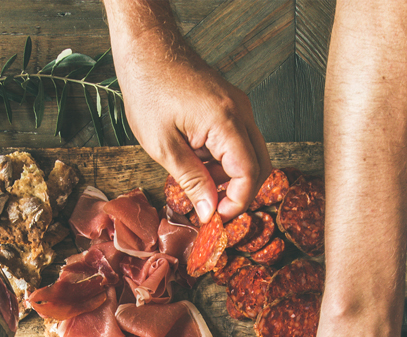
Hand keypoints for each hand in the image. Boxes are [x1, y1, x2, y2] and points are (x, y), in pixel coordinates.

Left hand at [112, 34, 269, 222]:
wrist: (147, 48)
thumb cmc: (148, 89)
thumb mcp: (163, 146)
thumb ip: (191, 181)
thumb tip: (209, 212)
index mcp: (225, 122)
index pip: (250, 174)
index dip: (236, 203)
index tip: (216, 218)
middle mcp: (241, 112)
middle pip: (260, 166)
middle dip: (238, 193)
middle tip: (210, 208)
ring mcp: (238, 107)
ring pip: (250, 155)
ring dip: (228, 177)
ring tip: (195, 179)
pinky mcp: (230, 106)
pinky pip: (238, 141)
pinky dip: (223, 160)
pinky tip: (196, 161)